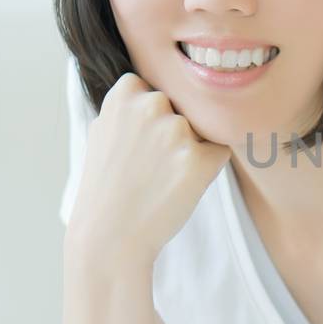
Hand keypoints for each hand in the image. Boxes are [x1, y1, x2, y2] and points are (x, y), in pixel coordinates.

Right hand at [66, 72, 230, 262]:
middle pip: (184, 108)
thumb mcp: (104, 131)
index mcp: (125, 92)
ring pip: (203, 129)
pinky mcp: (200, 159)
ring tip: (161, 177)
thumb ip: (130, 105)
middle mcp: (152, 104)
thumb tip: (154, 88)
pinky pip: (219, 151)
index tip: (137, 142)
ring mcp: (177, 131)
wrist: (109, 235)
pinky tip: (179, 185)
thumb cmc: (108, 186)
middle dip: (174, 132)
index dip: (154, 118)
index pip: (160, 88)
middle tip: (149, 165)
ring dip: (191, 149)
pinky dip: (207, 167)